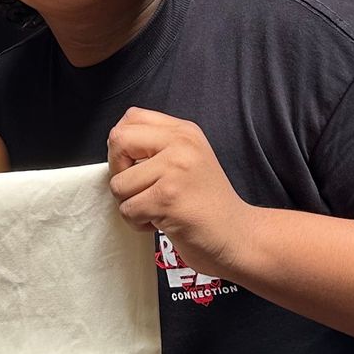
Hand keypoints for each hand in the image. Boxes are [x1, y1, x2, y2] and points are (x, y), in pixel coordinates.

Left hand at [107, 108, 258, 281]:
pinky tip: (160, 222)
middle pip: (118, 140)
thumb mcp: (189, 159)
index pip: (132, 117)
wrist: (237, 236)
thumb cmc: (206, 204)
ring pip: (119, 183)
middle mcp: (181, 143)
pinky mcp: (168, 198)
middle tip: (138, 189)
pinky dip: (138, 223)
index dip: (122, 145)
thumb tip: (116, 146)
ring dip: (130, 205)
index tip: (136, 167)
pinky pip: (128, 209)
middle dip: (118, 172)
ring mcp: (175, 170)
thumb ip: (158, 146)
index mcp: (184, 131)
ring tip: (156, 210)